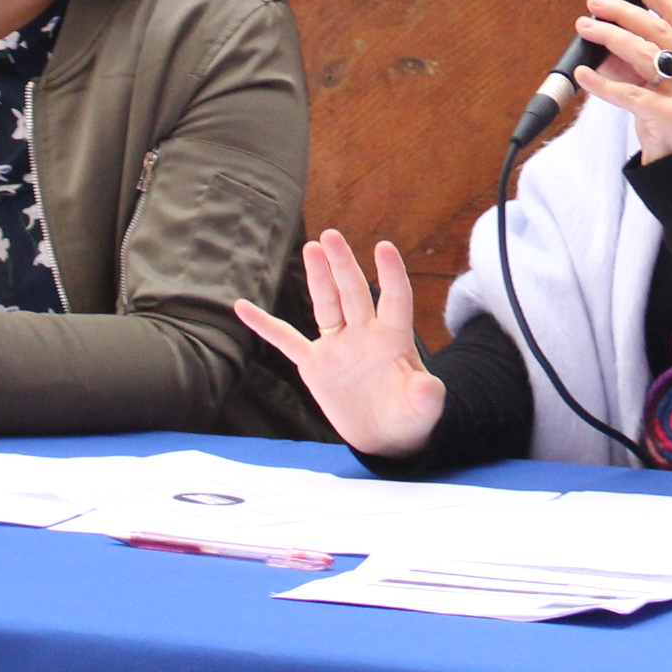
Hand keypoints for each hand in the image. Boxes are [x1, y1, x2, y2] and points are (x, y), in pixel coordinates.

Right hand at [233, 231, 444, 459]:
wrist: (384, 435)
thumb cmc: (410, 416)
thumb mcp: (424, 408)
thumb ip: (427, 396)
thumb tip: (428, 387)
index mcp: (395, 339)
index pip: (395, 300)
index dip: (391, 275)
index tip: (384, 247)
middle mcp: (365, 334)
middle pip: (353, 293)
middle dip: (342, 265)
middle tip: (331, 235)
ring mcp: (338, 346)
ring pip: (326, 304)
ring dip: (318, 277)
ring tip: (311, 247)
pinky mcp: (314, 365)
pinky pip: (286, 341)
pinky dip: (265, 326)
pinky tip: (244, 307)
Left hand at [571, 0, 671, 163]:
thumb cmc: (670, 126)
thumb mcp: (660, 89)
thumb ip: (638, 65)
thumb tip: (603, 43)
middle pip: (658, 30)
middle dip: (623, 11)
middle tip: (594, 3)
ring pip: (644, 55)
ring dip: (609, 37)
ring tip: (585, 28)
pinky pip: (630, 94)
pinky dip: (603, 83)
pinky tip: (583, 75)